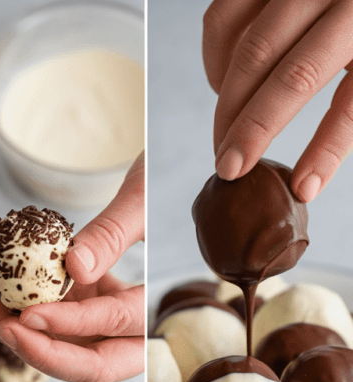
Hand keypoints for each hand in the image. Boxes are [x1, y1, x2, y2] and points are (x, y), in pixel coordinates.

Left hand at [0, 154, 144, 381]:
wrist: (159, 177)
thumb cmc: (162, 181)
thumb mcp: (144, 196)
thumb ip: (113, 233)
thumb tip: (75, 267)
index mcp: (159, 301)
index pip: (114, 324)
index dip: (70, 324)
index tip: (30, 315)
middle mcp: (132, 325)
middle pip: (90, 364)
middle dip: (40, 351)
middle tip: (0, 326)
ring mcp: (103, 320)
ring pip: (62, 347)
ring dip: (17, 331)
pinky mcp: (82, 305)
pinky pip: (47, 319)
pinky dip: (17, 309)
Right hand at [203, 0, 352, 200]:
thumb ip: (351, 104)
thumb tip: (308, 179)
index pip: (352, 103)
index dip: (325, 150)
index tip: (302, 188)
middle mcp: (345, 2)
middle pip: (293, 77)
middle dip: (252, 129)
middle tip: (229, 167)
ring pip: (251, 50)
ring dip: (229, 101)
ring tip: (225, 133)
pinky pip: (223, 16)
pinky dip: (216, 56)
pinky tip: (222, 81)